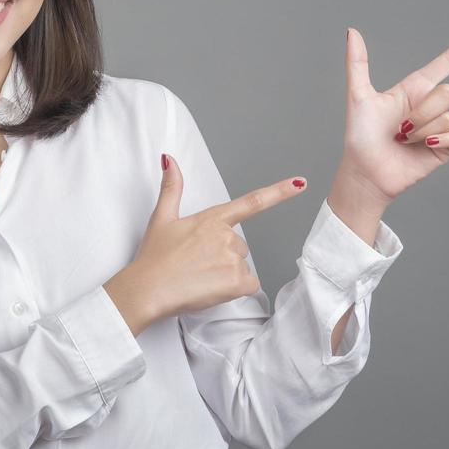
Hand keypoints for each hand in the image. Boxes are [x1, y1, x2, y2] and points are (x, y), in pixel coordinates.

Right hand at [115, 155, 309, 323]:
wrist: (148, 290)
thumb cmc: (153, 258)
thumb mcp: (161, 218)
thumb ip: (172, 188)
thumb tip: (169, 159)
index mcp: (212, 218)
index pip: (252, 202)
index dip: (279, 192)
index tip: (301, 183)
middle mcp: (227, 236)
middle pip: (239, 246)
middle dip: (223, 256)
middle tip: (196, 264)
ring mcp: (233, 258)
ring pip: (242, 266)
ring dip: (226, 274)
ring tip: (199, 278)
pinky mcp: (237, 281)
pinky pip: (248, 285)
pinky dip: (234, 289)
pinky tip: (212, 289)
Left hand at [337, 23, 448, 205]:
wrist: (366, 173)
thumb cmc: (360, 136)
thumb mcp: (358, 97)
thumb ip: (357, 63)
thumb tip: (353, 32)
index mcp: (415, 87)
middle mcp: (431, 104)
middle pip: (448, 92)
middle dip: (421, 112)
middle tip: (399, 128)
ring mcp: (441, 125)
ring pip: (448, 116)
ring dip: (422, 131)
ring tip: (403, 141)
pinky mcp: (447, 145)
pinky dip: (443, 139)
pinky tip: (425, 146)